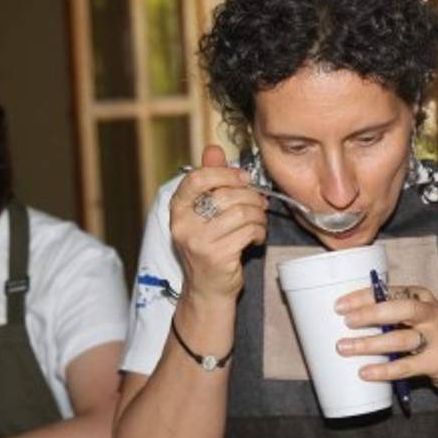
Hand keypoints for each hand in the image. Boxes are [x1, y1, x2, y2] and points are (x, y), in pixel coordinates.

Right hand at [170, 145, 268, 300]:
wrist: (207, 289)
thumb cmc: (209, 246)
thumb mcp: (203, 212)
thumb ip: (209, 180)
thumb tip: (213, 149)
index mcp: (177, 208)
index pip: (198, 178)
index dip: (225, 173)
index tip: (243, 178)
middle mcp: (183, 224)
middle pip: (226, 194)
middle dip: (251, 197)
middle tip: (259, 204)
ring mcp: (199, 241)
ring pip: (242, 212)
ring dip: (259, 216)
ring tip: (258, 222)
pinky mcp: (218, 256)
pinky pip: (249, 231)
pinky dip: (260, 232)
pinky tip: (256, 238)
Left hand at [334, 284, 437, 393]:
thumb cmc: (434, 335)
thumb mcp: (419, 316)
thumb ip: (393, 314)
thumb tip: (350, 316)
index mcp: (422, 297)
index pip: (391, 291)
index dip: (364, 297)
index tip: (340, 305)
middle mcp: (432, 314)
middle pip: (400, 310)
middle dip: (370, 314)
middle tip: (345, 322)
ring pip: (400, 339)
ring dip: (370, 344)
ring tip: (346, 348)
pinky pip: (407, 366)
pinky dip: (384, 370)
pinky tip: (366, 372)